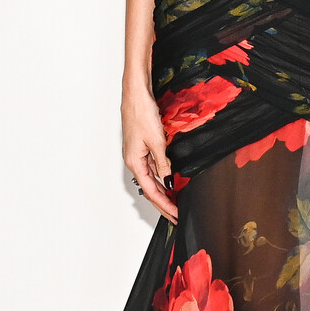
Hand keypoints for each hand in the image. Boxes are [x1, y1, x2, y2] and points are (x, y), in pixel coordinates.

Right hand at [122, 86, 177, 221]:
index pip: (151, 191)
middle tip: (175, 216)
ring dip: (163, 192)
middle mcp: (133, 160)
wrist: (136, 94)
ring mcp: (137, 154)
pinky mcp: (141, 146)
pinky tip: (170, 180)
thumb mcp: (157, 141)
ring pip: (151, 179)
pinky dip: (161, 177)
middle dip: (163, 204)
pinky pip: (151, 167)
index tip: (175, 214)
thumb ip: (163, 163)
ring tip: (174, 203)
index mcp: (134, 162)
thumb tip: (169, 182)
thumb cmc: (141, 113)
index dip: (164, 204)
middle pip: (149, 188)